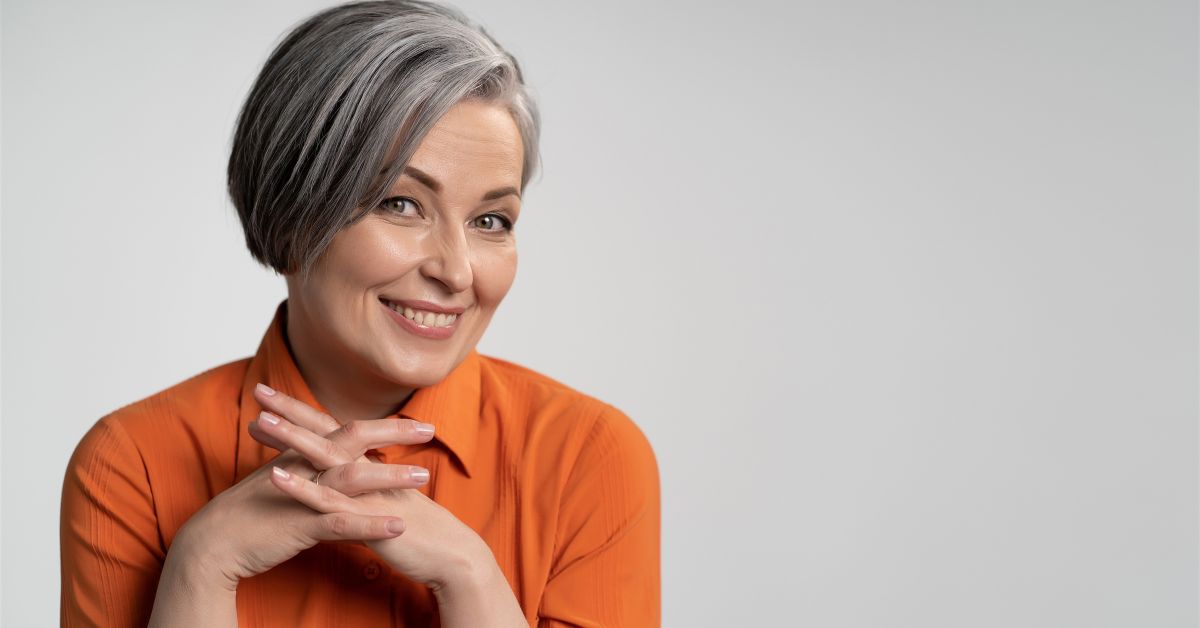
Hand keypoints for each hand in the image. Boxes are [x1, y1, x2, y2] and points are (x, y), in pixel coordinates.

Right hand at [168, 391, 433, 589]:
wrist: (211, 543)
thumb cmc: (249, 515)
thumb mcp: (283, 483)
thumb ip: (310, 471)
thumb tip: (335, 464)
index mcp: (303, 456)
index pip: (349, 431)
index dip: (384, 424)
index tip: (417, 422)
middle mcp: (305, 467)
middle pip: (355, 438)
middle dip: (394, 432)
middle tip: (430, 429)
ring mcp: (303, 495)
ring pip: (353, 478)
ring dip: (391, 475)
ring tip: (425, 477)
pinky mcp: (299, 525)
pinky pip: (340, 524)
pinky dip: (371, 524)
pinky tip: (399, 526)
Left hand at [249, 386, 495, 591]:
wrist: (452, 555)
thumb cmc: (421, 534)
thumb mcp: (386, 507)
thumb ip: (364, 495)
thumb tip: (342, 491)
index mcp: (369, 467)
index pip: (331, 432)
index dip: (302, 415)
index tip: (271, 402)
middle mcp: (367, 470)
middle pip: (325, 431)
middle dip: (291, 410)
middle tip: (259, 389)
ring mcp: (366, 491)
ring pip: (324, 457)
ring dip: (291, 437)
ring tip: (260, 420)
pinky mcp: (365, 517)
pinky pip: (328, 500)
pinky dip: (301, 486)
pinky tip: (275, 474)